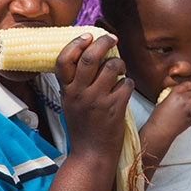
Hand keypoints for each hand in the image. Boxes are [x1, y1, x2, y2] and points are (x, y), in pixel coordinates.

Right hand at [54, 33, 133, 168]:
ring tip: (119, 71)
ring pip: (113, 67)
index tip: (88, 35)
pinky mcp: (114, 109)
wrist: (91, 155)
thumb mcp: (70, 102)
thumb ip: (75, 82)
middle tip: (112, 38)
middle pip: (91, 57)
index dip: (75, 43)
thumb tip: (89, 52)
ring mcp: (97, 101)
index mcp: (66, 91)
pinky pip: (126, 83)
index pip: (63, 59)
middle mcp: (80, 93)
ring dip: (120, 65)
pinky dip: (127, 83)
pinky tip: (123, 91)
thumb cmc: (83, 126)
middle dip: (104, 42)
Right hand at [147, 82, 190, 141]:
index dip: (190, 88)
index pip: (188, 84)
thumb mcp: (164, 102)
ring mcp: (189, 107)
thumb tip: (182, 97)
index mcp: (174, 93)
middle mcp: (183, 98)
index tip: (189, 93)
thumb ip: (174, 97)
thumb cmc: (158, 118)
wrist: (158, 131)